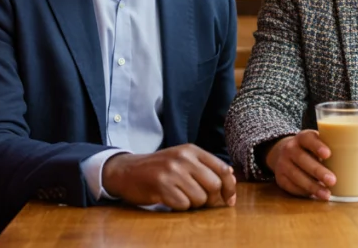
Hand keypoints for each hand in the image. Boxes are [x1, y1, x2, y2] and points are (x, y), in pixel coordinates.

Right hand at [102, 144, 235, 209]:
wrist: (127, 171)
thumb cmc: (159, 168)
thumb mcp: (183, 159)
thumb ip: (206, 166)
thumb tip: (231, 176)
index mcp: (192, 150)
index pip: (222, 169)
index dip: (230, 187)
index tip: (229, 199)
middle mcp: (183, 158)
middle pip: (214, 185)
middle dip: (212, 199)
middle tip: (203, 202)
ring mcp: (172, 172)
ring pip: (200, 198)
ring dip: (194, 204)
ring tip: (183, 198)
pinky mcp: (161, 186)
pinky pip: (183, 205)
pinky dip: (180, 207)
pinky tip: (171, 200)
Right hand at [264, 130, 335, 200]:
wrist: (283, 152)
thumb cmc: (311, 149)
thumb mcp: (318, 142)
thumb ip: (334, 147)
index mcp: (303, 137)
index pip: (308, 138)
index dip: (317, 146)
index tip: (328, 154)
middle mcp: (290, 149)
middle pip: (302, 159)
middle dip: (318, 171)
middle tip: (333, 180)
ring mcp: (283, 164)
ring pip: (296, 175)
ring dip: (312, 186)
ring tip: (327, 194)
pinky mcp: (280, 178)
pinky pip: (291, 186)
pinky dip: (304, 192)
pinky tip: (315, 196)